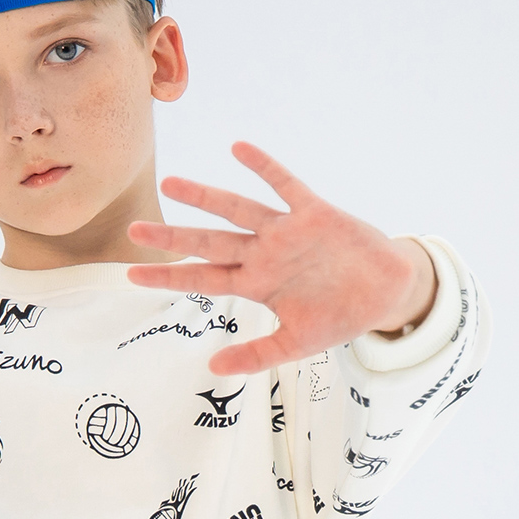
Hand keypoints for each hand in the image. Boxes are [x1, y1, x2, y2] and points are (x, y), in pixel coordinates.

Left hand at [126, 142, 436, 376]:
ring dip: (206, 198)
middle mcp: (263, 255)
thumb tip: (213, 368)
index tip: (131, 274)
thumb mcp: (295, 345)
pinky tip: (238, 149)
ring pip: (238, 210)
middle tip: (134, 229)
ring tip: (172, 185)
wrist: (386, 294)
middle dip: (173, 236)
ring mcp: (285, 233)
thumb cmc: (338, 316)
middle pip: (209, 242)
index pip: (201, 279)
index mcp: (255, 284)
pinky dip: (264, 167)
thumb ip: (255, 356)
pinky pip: (286, 186)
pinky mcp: (315, 214)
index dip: (167, 276)